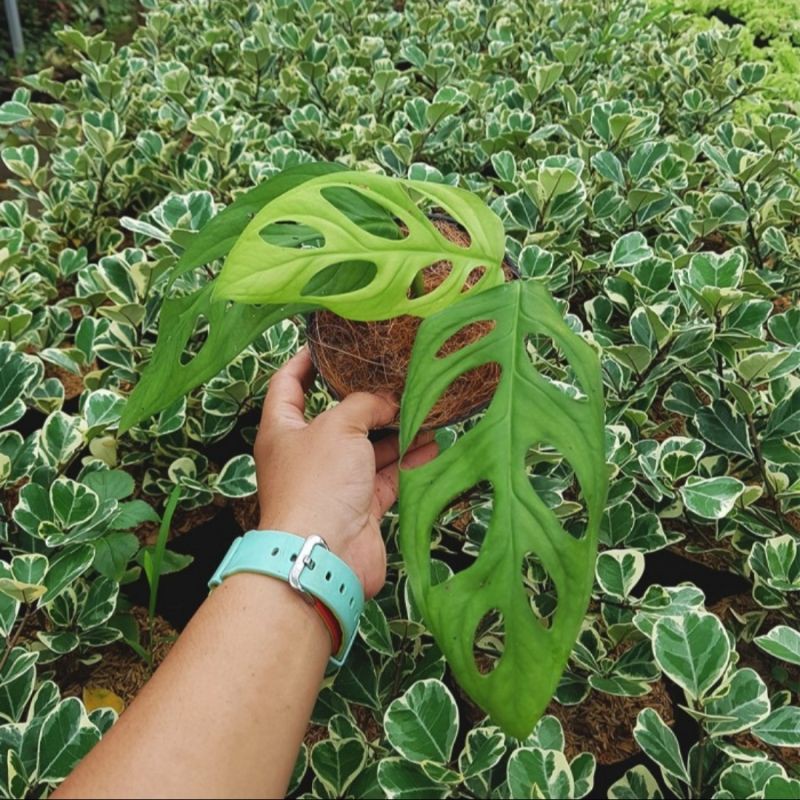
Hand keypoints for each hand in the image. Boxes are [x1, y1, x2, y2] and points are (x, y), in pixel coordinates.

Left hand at [254, 347, 437, 597]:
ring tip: (426, 408)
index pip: (287, 385)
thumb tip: (386, 402)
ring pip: (367, 447)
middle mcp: (306, 453)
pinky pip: (386, 475)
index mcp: (283, 429)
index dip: (304, 361)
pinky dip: (407, 460)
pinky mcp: (360, 506)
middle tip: (395, 376)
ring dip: (396, 430)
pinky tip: (431, 443)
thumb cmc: (318, 481)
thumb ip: (364, 404)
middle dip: (367, 398)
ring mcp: (334, 481)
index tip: (326, 343)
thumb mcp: (339, 426)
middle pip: (337, 416)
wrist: (325, 555)